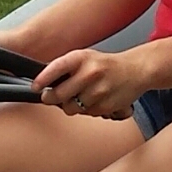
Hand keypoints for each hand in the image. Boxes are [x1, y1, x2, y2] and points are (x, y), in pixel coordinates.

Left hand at [34, 47, 151, 119]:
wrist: (136, 70)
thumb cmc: (106, 65)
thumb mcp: (85, 57)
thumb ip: (65, 69)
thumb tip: (43, 85)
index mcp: (81, 58)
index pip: (55, 69)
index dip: (42, 80)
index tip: (35, 87)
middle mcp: (90, 73)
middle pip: (59, 95)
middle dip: (51, 98)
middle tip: (51, 97)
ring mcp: (99, 91)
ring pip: (71, 108)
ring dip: (71, 105)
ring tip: (80, 95)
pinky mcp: (106, 105)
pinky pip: (86, 114)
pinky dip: (86, 110)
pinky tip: (94, 99)